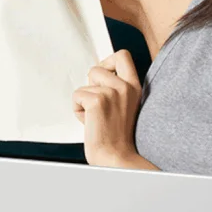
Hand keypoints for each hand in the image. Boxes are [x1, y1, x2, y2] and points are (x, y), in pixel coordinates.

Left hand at [73, 50, 141, 166]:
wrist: (116, 157)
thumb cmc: (116, 136)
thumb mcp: (124, 105)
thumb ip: (116, 87)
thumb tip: (96, 74)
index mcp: (135, 86)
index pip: (122, 55)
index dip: (107, 61)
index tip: (104, 77)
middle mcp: (125, 86)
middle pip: (96, 67)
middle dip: (90, 83)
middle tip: (96, 102)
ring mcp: (112, 92)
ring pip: (84, 84)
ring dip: (84, 100)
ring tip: (95, 117)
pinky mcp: (97, 101)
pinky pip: (77, 96)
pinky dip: (78, 110)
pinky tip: (89, 122)